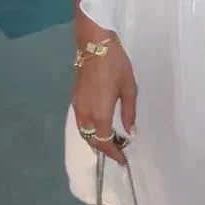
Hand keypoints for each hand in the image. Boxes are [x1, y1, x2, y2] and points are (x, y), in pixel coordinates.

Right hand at [72, 32, 136, 165]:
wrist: (94, 44)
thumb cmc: (115, 65)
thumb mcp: (129, 88)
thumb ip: (129, 113)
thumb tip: (130, 132)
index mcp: (100, 114)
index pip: (104, 142)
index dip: (114, 154)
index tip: (123, 160)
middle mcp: (85, 114)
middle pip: (92, 141)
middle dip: (104, 149)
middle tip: (119, 150)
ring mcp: (77, 106)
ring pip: (84, 132)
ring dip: (95, 140)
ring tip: (111, 140)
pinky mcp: (74, 99)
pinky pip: (81, 123)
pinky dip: (90, 130)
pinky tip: (100, 126)